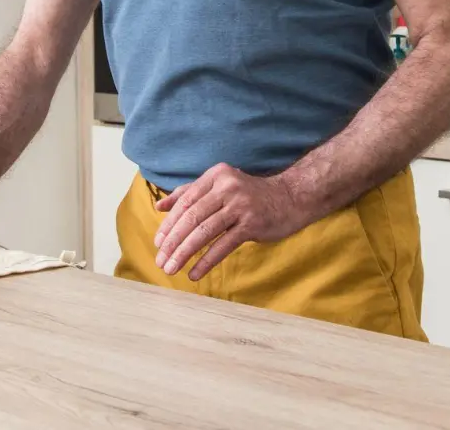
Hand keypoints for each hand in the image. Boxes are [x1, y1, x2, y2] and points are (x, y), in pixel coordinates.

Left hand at [153, 163, 309, 280]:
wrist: (291, 198)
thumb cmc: (250, 195)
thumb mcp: (220, 187)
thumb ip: (190, 193)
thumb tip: (159, 207)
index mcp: (216, 176)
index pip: (185, 201)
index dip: (169, 224)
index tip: (158, 243)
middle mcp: (227, 187)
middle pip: (191, 217)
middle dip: (172, 242)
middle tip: (160, 261)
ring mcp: (240, 205)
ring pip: (204, 232)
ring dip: (184, 253)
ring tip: (171, 269)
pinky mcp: (251, 224)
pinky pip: (223, 245)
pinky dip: (206, 261)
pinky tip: (194, 274)